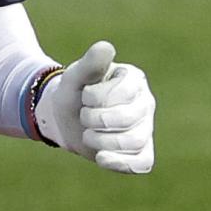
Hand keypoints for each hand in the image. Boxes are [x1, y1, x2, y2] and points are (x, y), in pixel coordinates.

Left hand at [33, 40, 155, 174]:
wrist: (66, 118)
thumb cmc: (73, 92)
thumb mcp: (75, 76)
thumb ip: (90, 63)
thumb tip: (106, 48)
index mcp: (134, 79)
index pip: (125, 93)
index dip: (99, 98)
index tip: (85, 96)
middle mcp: (144, 103)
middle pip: (130, 118)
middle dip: (98, 120)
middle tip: (83, 117)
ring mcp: (145, 128)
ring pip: (135, 141)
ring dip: (103, 142)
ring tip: (87, 135)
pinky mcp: (140, 151)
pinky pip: (141, 162)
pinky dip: (121, 163)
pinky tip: (100, 159)